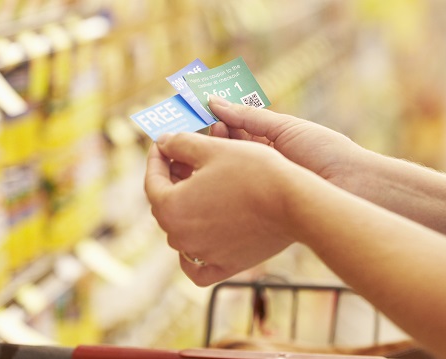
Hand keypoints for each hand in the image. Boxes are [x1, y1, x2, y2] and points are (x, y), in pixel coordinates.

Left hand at [145, 132, 305, 285]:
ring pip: (181, 232)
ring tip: (200, 188)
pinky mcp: (224, 266)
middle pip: (165, 206)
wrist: (293, 202)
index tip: (163, 144)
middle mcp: (180, 237)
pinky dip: (193, 254)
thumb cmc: (253, 172)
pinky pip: (197, 266)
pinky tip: (199, 236)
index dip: (156, 158)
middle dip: (171, 181)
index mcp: (170, 207)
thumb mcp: (212, 148)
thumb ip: (179, 144)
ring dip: (185, 209)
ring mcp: (202, 254)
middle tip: (182, 160)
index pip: (152, 181)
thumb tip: (163, 142)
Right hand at [208, 95, 363, 191]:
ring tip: (207, 149)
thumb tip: (214, 101)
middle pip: (227, 150)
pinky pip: (232, 194)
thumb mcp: (284, 128)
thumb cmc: (325, 151)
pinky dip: (219, 182)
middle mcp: (262, 165)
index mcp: (270, 143)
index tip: (200, 113)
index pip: (235, 130)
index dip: (218, 121)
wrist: (352, 186)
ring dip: (215, 158)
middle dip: (213, 139)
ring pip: (226, 171)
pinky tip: (209, 173)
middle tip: (204, 130)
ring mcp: (259, 186)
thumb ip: (247, 117)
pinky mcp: (258, 208)